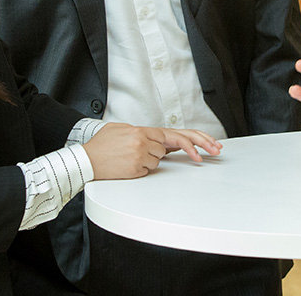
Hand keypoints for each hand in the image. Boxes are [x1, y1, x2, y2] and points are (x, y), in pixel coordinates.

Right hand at [84, 124, 218, 179]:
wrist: (85, 160)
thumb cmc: (102, 146)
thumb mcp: (122, 130)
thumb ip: (142, 133)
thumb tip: (157, 141)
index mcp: (143, 130)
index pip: (176, 133)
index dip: (195, 139)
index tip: (209, 145)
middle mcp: (145, 141)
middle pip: (179, 143)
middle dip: (200, 146)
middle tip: (215, 152)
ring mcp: (142, 156)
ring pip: (159, 161)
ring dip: (149, 161)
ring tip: (129, 158)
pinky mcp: (137, 169)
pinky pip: (148, 170)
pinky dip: (140, 169)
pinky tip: (127, 165)